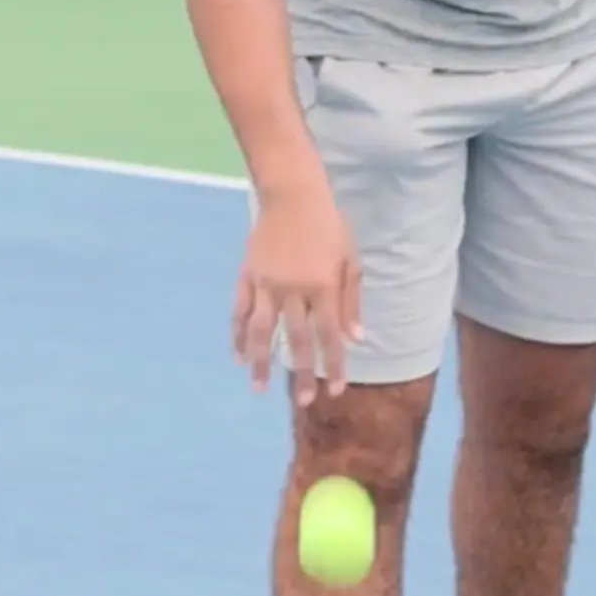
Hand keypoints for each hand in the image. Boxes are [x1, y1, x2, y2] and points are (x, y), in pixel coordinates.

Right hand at [232, 179, 362, 406]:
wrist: (291, 192)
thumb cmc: (328, 224)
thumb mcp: (350, 259)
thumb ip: (352, 301)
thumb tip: (357, 340)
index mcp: (324, 286)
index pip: (330, 335)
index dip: (334, 365)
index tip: (334, 391)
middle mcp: (294, 289)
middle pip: (298, 340)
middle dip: (302, 373)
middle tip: (303, 402)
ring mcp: (266, 283)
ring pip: (262, 331)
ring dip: (261, 362)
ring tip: (259, 389)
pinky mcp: (248, 275)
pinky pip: (240, 311)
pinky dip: (238, 335)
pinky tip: (239, 357)